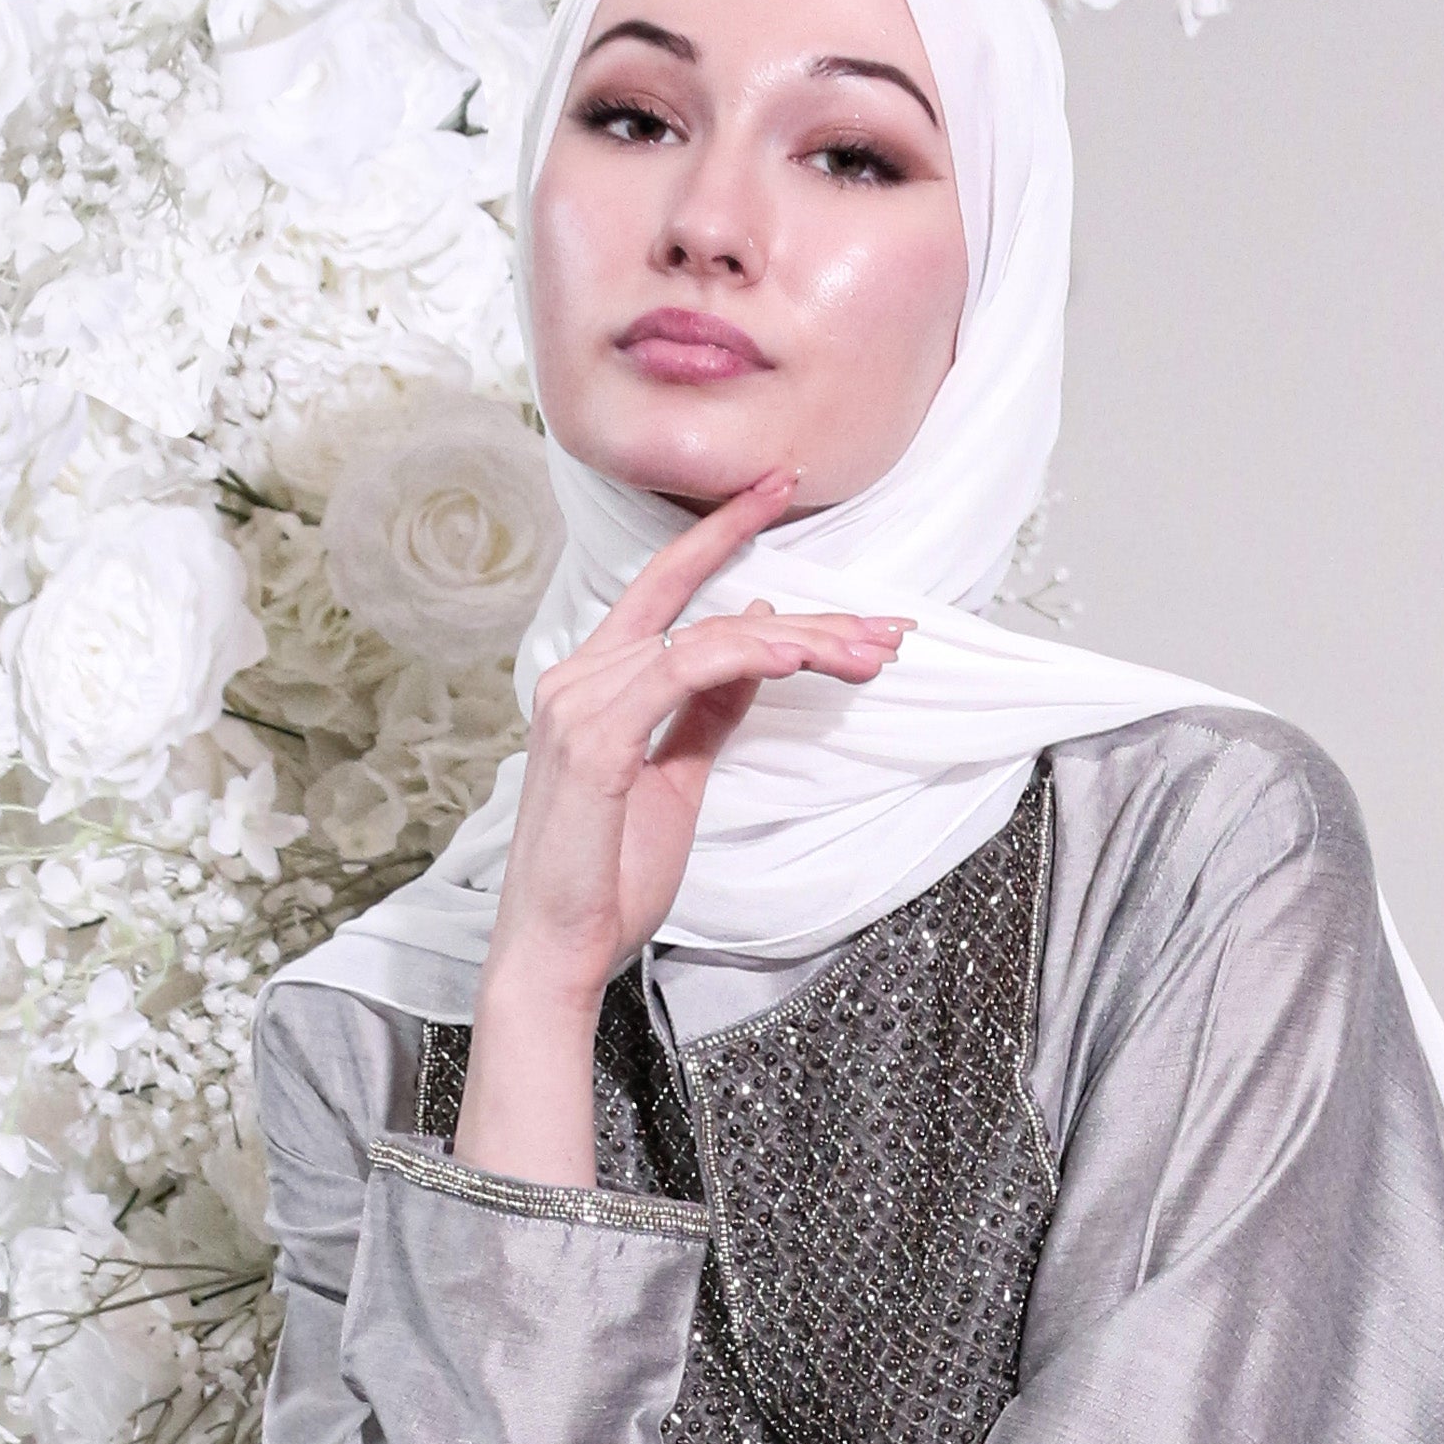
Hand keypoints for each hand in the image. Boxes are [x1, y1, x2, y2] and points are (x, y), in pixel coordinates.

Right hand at [456, 470, 906, 1185]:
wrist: (558, 953)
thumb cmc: (607, 878)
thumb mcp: (676, 778)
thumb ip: (710, 708)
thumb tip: (757, 639)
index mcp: (594, 681)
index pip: (666, 584)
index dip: (723, 531)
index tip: (783, 490)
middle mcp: (579, 676)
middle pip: (705, 609)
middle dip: (805, 610)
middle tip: (885, 621)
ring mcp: (579, 703)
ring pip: (707, 636)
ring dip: (801, 640)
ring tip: (868, 653)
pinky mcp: (592, 742)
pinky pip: (680, 671)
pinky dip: (743, 656)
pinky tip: (795, 654)